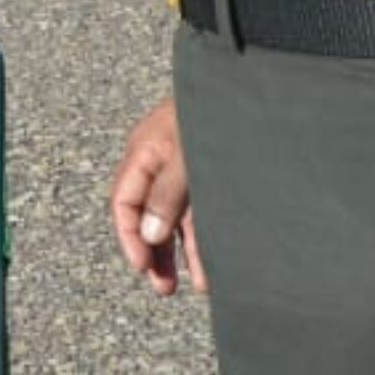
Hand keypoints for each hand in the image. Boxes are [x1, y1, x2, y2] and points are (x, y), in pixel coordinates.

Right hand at [109, 99, 203, 294]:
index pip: (125, 201)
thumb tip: (151, 235)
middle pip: (148, 216)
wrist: (249, 87)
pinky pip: (201, 216)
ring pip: (176, 221)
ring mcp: (187, 173)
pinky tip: (212, 265)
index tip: (142, 265)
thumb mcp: (186, 153)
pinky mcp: (210, 178)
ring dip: (181, 253)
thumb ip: (167, 194)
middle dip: (154, 253)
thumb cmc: (214, 113)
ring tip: (193, 285)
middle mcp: (161, 166)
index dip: (129, 235)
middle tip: (163, 287)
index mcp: (145, 153)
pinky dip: (203, 241)